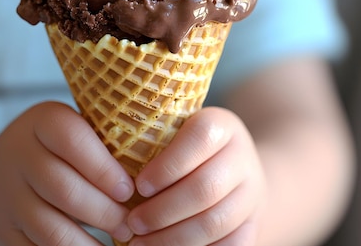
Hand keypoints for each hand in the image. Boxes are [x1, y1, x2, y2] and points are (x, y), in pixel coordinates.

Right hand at [0, 101, 135, 244]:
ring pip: (50, 227)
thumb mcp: (73, 129)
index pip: (71, 139)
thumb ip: (104, 141)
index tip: (130, 190)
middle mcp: (18, 154)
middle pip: (63, 188)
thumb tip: (160, 169)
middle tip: (132, 224)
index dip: (104, 168)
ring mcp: (7, 194)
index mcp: (42, 120)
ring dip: (89, 242)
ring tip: (119, 241)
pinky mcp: (3, 229)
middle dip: (105, 212)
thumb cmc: (57, 150)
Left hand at [127, 107, 266, 244]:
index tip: (138, 186)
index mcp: (221, 126)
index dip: (167, 165)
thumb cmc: (188, 149)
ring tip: (139, 244)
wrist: (237, 170)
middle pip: (205, 188)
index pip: (200, 138)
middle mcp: (242, 157)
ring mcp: (252, 193)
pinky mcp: (254, 224)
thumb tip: (106, 166)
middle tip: (132, 224)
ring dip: (173, 238)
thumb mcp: (176, 133)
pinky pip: (230, 245)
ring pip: (215, 222)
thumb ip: (152, 141)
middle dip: (162, 211)